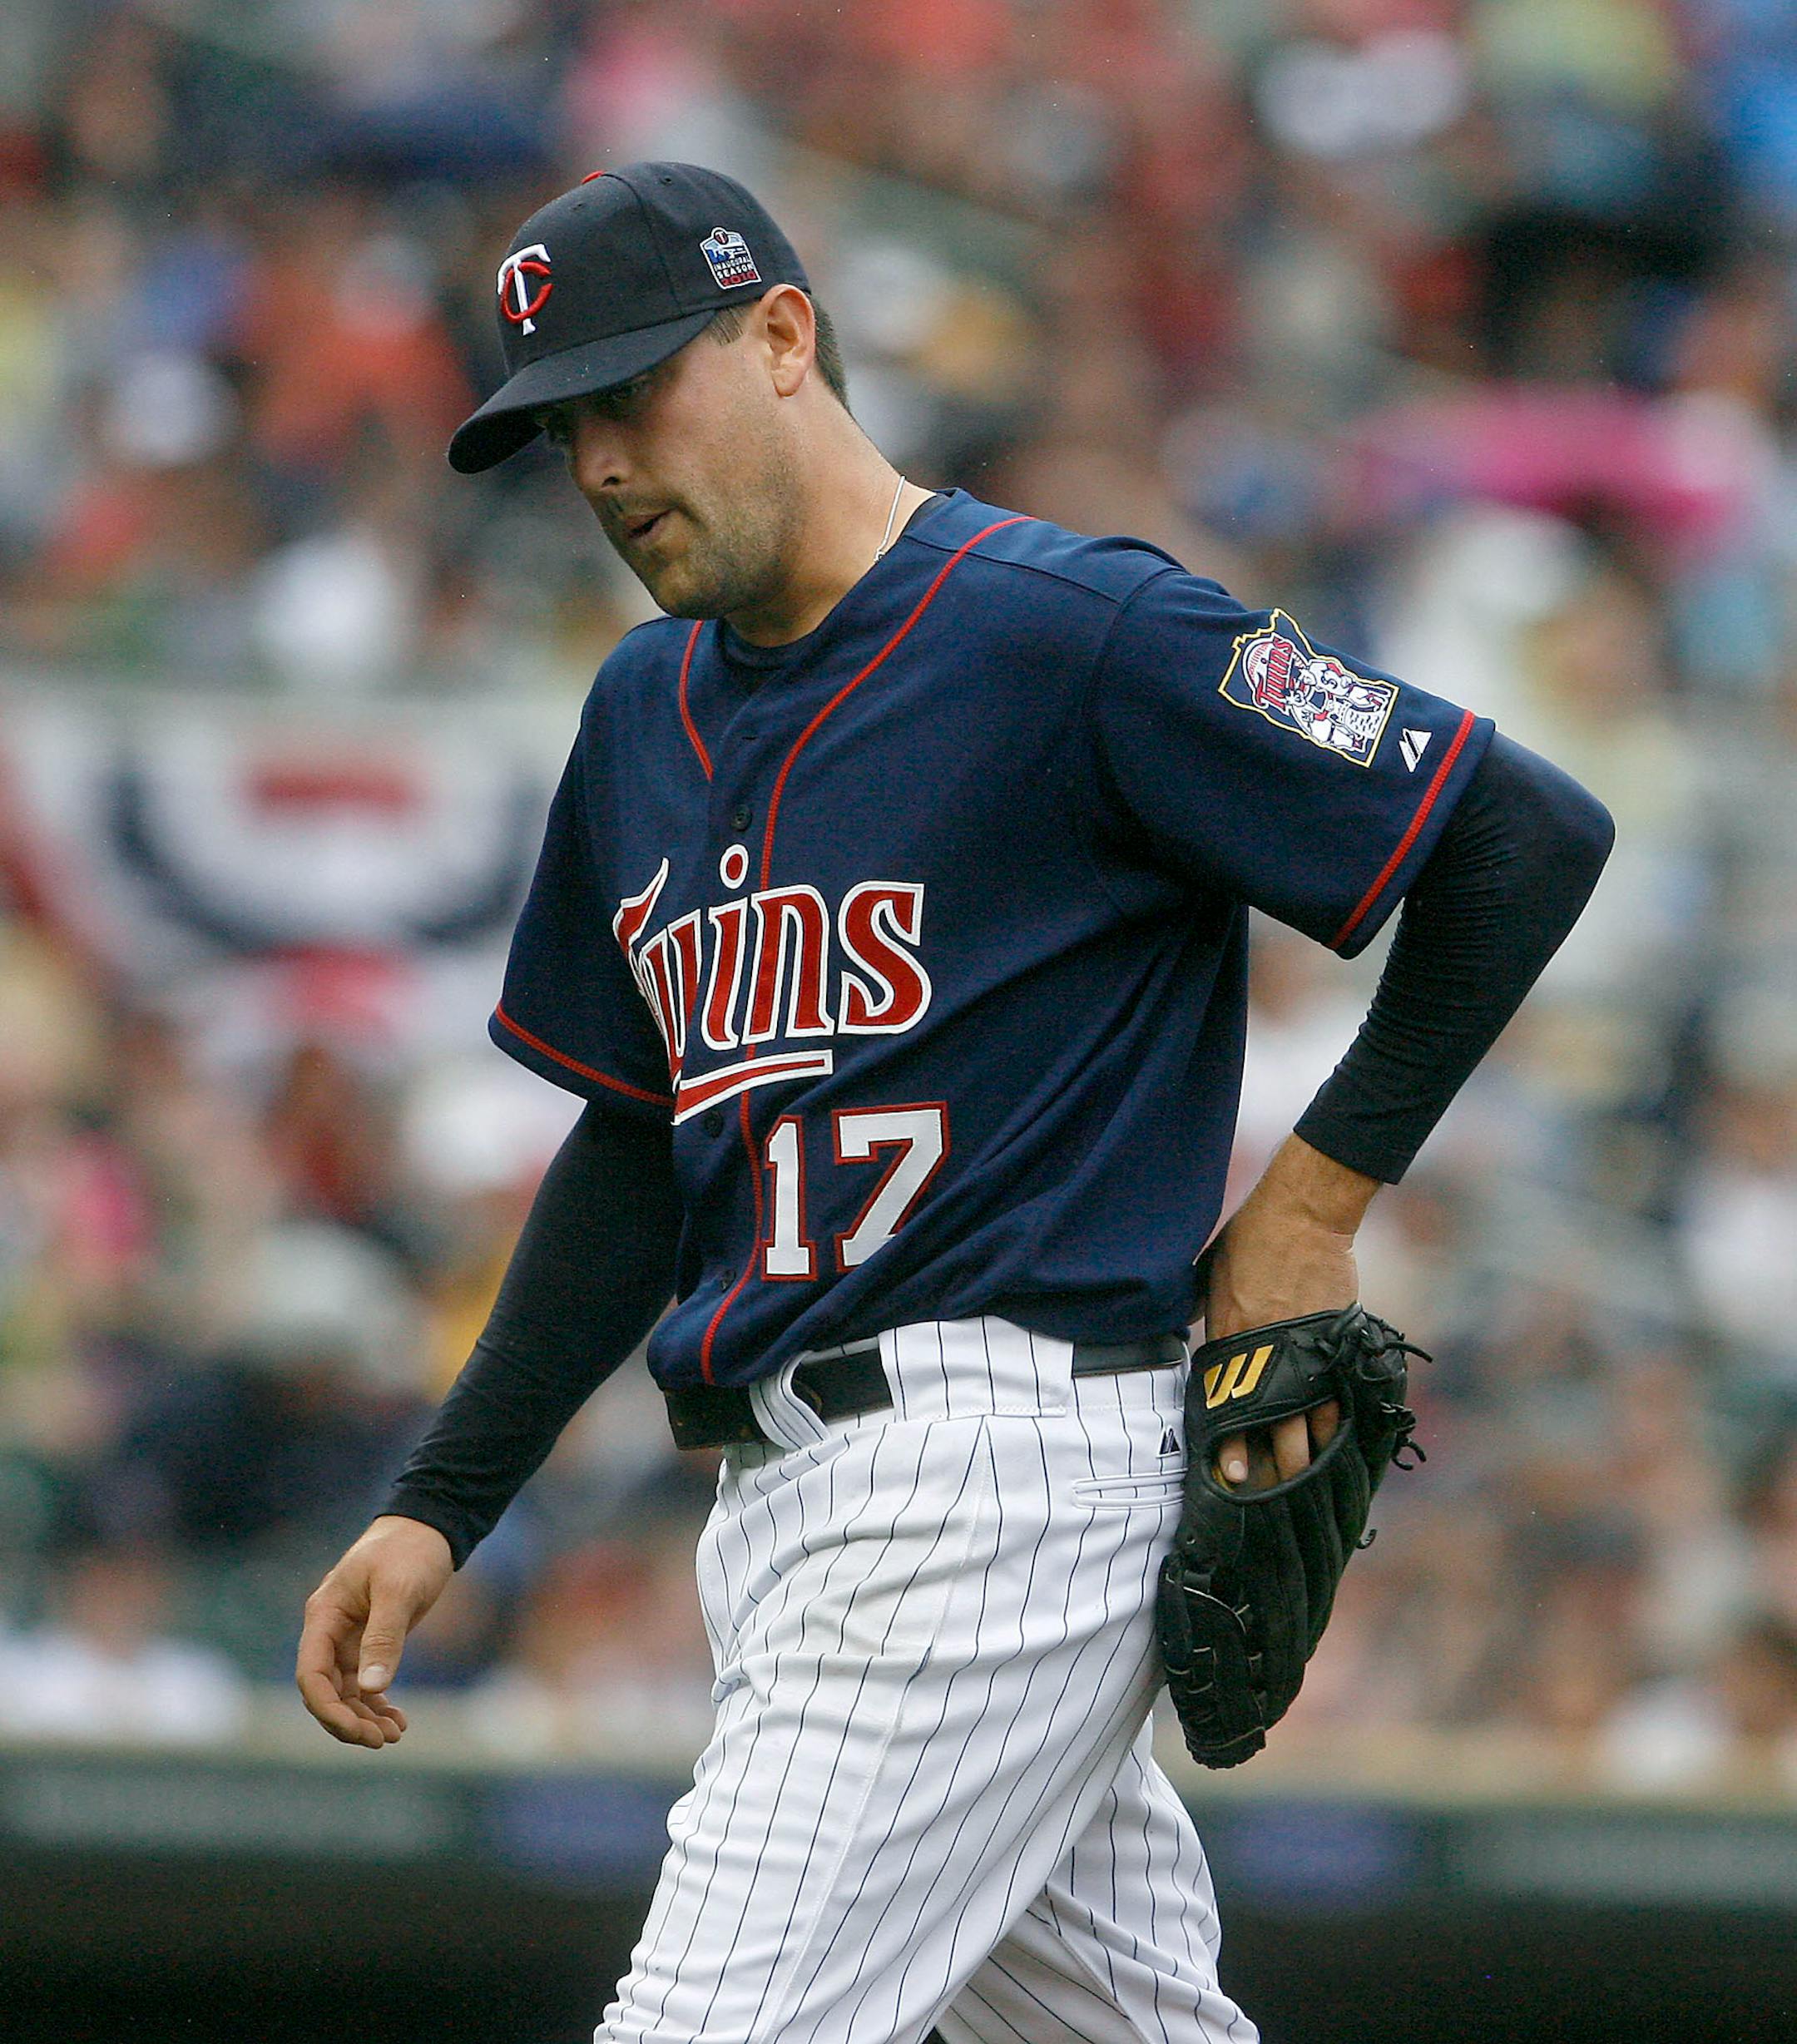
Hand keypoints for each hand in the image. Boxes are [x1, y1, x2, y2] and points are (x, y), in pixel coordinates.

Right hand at [296, 1515, 452, 1748]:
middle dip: (349, 1720)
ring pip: (346, 1692)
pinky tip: (398, 1720)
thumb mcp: (398, 1590)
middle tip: (383, 1740)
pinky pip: (366, 1683)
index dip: (327, 1708)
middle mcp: (330, 1631)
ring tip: (394, 1735)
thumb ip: (384, 1637)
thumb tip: (373, 1688)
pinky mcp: (371, 1641)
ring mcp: (349, 1638)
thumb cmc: (409, 1550)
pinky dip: (378, 1704)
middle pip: (326, 1691)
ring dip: (365, 1717)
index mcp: (324, 1616)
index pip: (310, 1675)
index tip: (356, 1730)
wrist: (429, 1527)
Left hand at [1202, 1137, 1377, 1491]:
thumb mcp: (1210, 1280)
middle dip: (1276, 1469)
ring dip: (1310, 1457)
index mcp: (1230, 1343)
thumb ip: (1203, 1314)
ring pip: (1313, 1423)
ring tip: (1307, 1490)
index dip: (1233, 1450)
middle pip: (1276, 1430)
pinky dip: (1340, 1427)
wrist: (1299, 1215)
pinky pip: (1340, 1398)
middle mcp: (1268, 1356)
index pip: (1230, 1412)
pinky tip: (1340, 1453)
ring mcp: (1307, 1352)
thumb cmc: (1247, 1241)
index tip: (1232, 1480)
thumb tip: (1187, 1329)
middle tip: (1273, 1500)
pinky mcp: (1337, 1343)